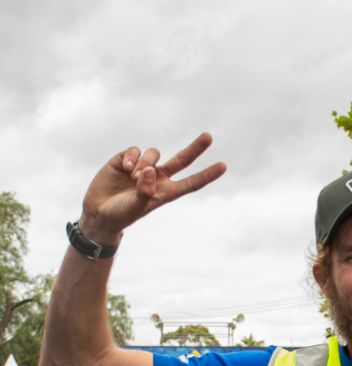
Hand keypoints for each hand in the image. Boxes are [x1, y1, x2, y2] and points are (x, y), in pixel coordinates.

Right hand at [80, 132, 226, 241]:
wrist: (99, 212)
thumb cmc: (122, 214)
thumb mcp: (136, 206)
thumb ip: (144, 190)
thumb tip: (150, 170)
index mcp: (166, 192)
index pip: (191, 182)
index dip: (207, 174)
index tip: (223, 166)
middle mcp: (157, 178)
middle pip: (181, 160)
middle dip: (195, 148)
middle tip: (209, 137)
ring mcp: (142, 167)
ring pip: (154, 154)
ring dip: (145, 162)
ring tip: (133, 177)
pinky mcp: (125, 160)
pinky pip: (135, 150)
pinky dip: (131, 158)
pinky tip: (123, 169)